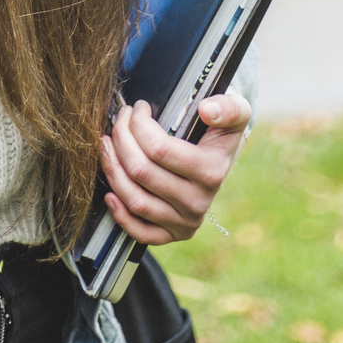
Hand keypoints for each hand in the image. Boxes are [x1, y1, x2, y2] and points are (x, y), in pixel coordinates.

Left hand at [98, 94, 251, 245]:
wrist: (222, 162)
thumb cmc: (221, 131)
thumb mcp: (236, 112)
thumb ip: (228, 107)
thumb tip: (206, 110)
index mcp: (211, 171)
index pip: (159, 148)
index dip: (139, 124)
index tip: (137, 108)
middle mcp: (198, 202)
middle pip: (141, 172)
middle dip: (121, 140)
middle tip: (118, 122)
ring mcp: (185, 222)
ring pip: (135, 200)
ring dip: (112, 170)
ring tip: (107, 146)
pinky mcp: (173, 235)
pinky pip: (140, 232)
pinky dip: (120, 214)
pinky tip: (110, 192)